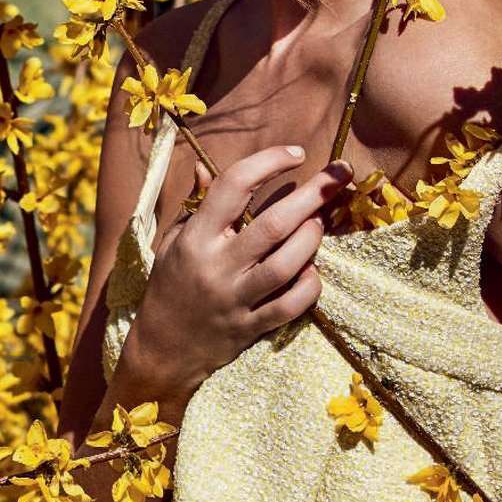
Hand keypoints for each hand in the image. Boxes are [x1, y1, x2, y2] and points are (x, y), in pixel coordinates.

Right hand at [131, 144, 353, 400]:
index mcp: (196, 237)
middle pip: (273, 225)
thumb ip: (197, 205)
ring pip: (286, 266)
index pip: (234, 186)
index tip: (296, 153)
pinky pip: (289, 307)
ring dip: (311, 240)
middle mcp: (217, 266)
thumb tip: (207, 167)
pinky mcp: (250, 327)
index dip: (269, 163)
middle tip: (340, 174)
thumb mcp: (172, 241)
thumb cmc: (171, 285)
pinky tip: (314, 272)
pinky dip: (308, 288)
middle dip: (313, 195)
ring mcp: (235, 299)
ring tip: (320, 221)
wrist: (161, 348)